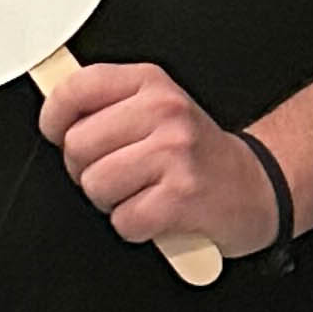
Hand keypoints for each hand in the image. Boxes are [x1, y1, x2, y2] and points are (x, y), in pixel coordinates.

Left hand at [37, 59, 280, 258]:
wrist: (258, 186)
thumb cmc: (198, 154)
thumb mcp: (158, 109)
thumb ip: (108, 105)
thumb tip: (54, 112)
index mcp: (151, 85)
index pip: (77, 88)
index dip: (54, 116)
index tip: (57, 131)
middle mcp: (165, 112)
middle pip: (77, 145)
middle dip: (86, 168)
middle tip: (120, 172)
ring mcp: (174, 154)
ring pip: (95, 184)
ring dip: (111, 201)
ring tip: (141, 192)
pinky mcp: (181, 197)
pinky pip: (123, 220)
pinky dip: (135, 226)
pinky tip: (157, 213)